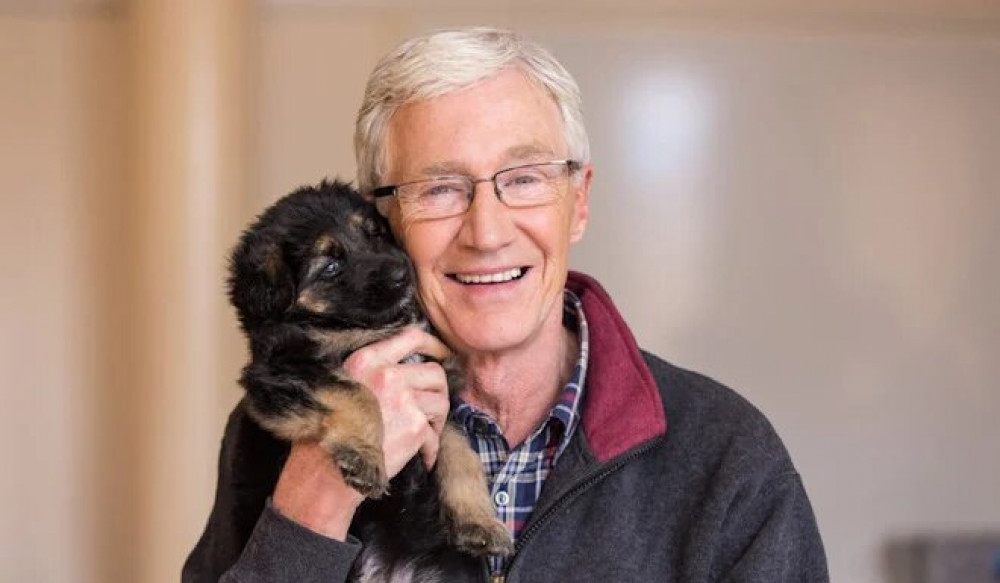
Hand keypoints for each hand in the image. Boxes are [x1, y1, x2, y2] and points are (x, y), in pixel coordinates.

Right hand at [272, 326, 452, 538]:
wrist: (324, 470)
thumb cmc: (328, 432)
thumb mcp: (342, 385)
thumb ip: (372, 372)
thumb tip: (407, 369)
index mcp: (366, 361)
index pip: (411, 337)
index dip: (433, 345)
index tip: (442, 354)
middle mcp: (386, 375)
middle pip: (435, 373)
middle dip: (439, 391)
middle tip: (432, 408)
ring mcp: (403, 400)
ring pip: (441, 402)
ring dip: (436, 420)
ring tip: (424, 434)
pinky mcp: (414, 427)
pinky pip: (435, 435)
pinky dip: (430, 449)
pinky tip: (420, 457)